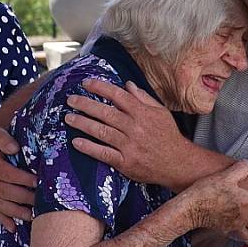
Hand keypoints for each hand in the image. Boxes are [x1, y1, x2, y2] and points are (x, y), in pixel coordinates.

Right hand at [0, 126, 35, 231]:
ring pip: (3, 205)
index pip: (10, 175)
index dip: (24, 179)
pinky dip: (4, 221)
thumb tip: (14, 148)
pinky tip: (14, 229)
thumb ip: (3, 139)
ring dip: (18, 213)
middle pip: (8, 193)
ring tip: (34, 218)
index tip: (40, 182)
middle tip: (44, 202)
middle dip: (26, 198)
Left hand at [65, 79, 183, 184]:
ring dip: (82, 123)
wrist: (178, 163)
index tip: (86, 83)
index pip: (118, 96)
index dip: (101, 87)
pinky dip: (89, 147)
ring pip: (101, 131)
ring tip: (69, 118)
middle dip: (85, 104)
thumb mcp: (161, 112)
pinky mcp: (126, 162)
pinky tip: (76, 142)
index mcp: (143, 113)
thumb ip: (143, 98)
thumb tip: (127, 84)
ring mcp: (129, 145)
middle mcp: (135, 127)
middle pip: (105, 112)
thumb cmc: (168, 136)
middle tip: (71, 100)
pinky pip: (103, 153)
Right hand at [182, 160, 247, 246]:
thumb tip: (246, 165)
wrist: (190, 209)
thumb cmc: (208, 192)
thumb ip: (240, 170)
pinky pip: (238, 237)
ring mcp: (235, 227)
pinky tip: (242, 237)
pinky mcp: (225, 231)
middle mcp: (245, 218)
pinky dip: (244, 238)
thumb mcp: (226, 176)